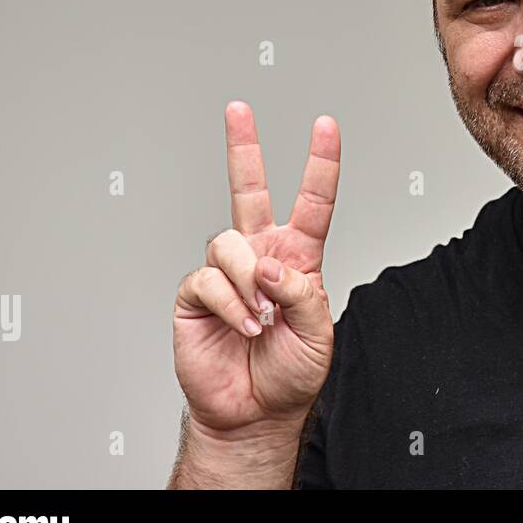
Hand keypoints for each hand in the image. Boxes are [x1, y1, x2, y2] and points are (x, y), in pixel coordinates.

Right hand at [173, 101, 340, 433]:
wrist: (255, 412)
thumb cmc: (291, 372)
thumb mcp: (319, 333)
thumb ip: (303, 293)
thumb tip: (269, 265)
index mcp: (297, 258)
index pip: (312, 202)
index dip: (320, 163)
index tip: (327, 125)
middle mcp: (259, 256)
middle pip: (248, 190)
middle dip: (242, 147)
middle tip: (238, 109)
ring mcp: (226, 273)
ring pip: (229, 242)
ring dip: (249, 282)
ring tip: (261, 319)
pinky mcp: (196, 295)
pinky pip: (209, 279)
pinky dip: (231, 304)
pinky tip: (243, 326)